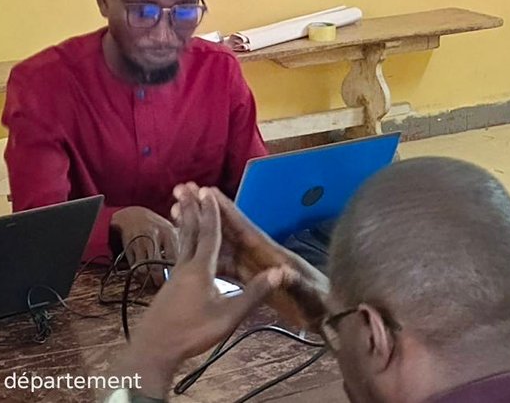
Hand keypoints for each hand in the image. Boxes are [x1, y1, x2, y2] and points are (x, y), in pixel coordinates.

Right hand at [111, 205, 177, 287]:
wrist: (132, 215)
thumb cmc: (156, 226)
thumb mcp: (170, 230)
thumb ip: (177, 247)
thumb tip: (186, 267)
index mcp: (168, 233)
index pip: (173, 258)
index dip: (175, 272)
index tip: (177, 281)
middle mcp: (154, 237)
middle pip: (157, 265)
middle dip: (160, 280)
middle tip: (164, 287)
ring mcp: (140, 242)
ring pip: (144, 268)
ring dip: (148, 280)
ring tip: (153, 285)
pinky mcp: (129, 247)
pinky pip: (134, 266)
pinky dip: (139, 275)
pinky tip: (144, 278)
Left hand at [118, 189, 286, 398]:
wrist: (154, 350)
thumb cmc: (192, 332)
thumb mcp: (228, 316)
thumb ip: (254, 294)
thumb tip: (279, 272)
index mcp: (201, 269)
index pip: (209, 234)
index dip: (211, 212)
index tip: (209, 191)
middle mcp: (185, 267)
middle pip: (189, 232)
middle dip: (191, 209)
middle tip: (187, 188)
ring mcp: (173, 278)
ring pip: (180, 243)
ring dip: (183, 223)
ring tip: (181, 208)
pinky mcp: (168, 289)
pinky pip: (177, 256)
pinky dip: (181, 242)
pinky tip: (182, 249)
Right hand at [177, 183, 330, 329]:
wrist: (329, 317)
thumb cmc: (322, 305)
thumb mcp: (309, 296)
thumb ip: (296, 284)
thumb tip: (285, 273)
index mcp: (272, 255)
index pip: (245, 229)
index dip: (226, 211)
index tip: (207, 192)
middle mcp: (262, 256)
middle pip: (230, 231)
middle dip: (208, 213)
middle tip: (185, 193)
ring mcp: (257, 267)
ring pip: (224, 246)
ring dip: (204, 233)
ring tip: (180, 216)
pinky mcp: (255, 281)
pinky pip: (227, 266)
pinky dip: (210, 259)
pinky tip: (193, 257)